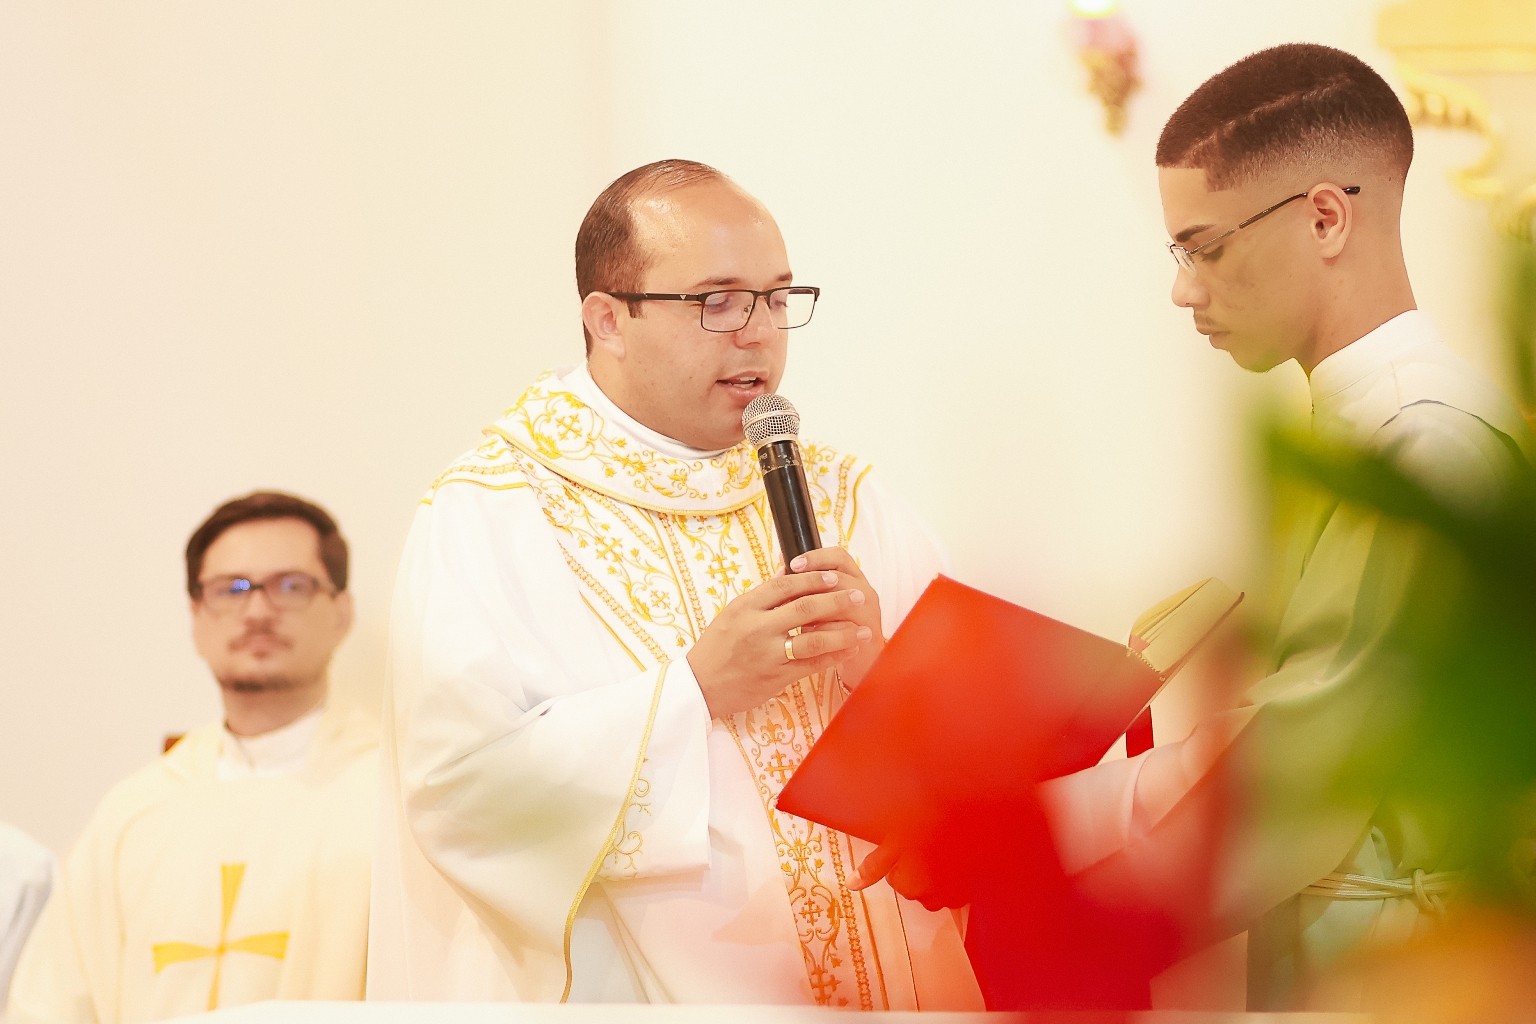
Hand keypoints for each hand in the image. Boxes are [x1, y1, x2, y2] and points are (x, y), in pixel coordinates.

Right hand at [688, 560, 873, 719]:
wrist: (700, 686)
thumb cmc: (717, 646)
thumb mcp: (733, 613)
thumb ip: (762, 595)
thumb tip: (787, 572)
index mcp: (745, 607)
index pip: (784, 585)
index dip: (812, 579)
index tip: (834, 577)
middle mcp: (757, 629)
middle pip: (804, 609)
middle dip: (836, 601)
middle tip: (859, 596)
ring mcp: (767, 655)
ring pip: (813, 640)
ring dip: (843, 633)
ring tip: (863, 629)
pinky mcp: (775, 678)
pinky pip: (811, 666)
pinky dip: (833, 657)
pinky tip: (849, 651)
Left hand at [786, 547, 885, 690]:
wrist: (861, 661)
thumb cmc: (835, 629)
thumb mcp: (821, 604)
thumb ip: (806, 588)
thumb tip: (780, 568)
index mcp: (853, 578)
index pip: (838, 556)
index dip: (816, 557)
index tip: (792, 563)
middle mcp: (864, 591)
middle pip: (839, 575)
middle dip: (811, 580)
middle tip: (788, 588)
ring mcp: (868, 612)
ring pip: (842, 600)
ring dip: (817, 604)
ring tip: (793, 611)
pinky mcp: (867, 634)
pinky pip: (843, 628)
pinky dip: (823, 629)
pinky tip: (806, 632)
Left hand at [848, 817, 973, 911]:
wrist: (975, 821)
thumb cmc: (931, 824)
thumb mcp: (895, 841)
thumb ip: (873, 867)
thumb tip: (851, 885)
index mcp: (909, 885)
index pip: (895, 878)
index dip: (901, 857)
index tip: (911, 841)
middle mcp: (930, 897)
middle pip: (915, 886)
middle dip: (918, 868)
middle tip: (928, 841)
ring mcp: (952, 897)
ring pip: (935, 890)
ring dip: (937, 875)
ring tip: (943, 848)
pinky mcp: (970, 892)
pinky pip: (955, 891)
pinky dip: (955, 879)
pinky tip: (957, 858)